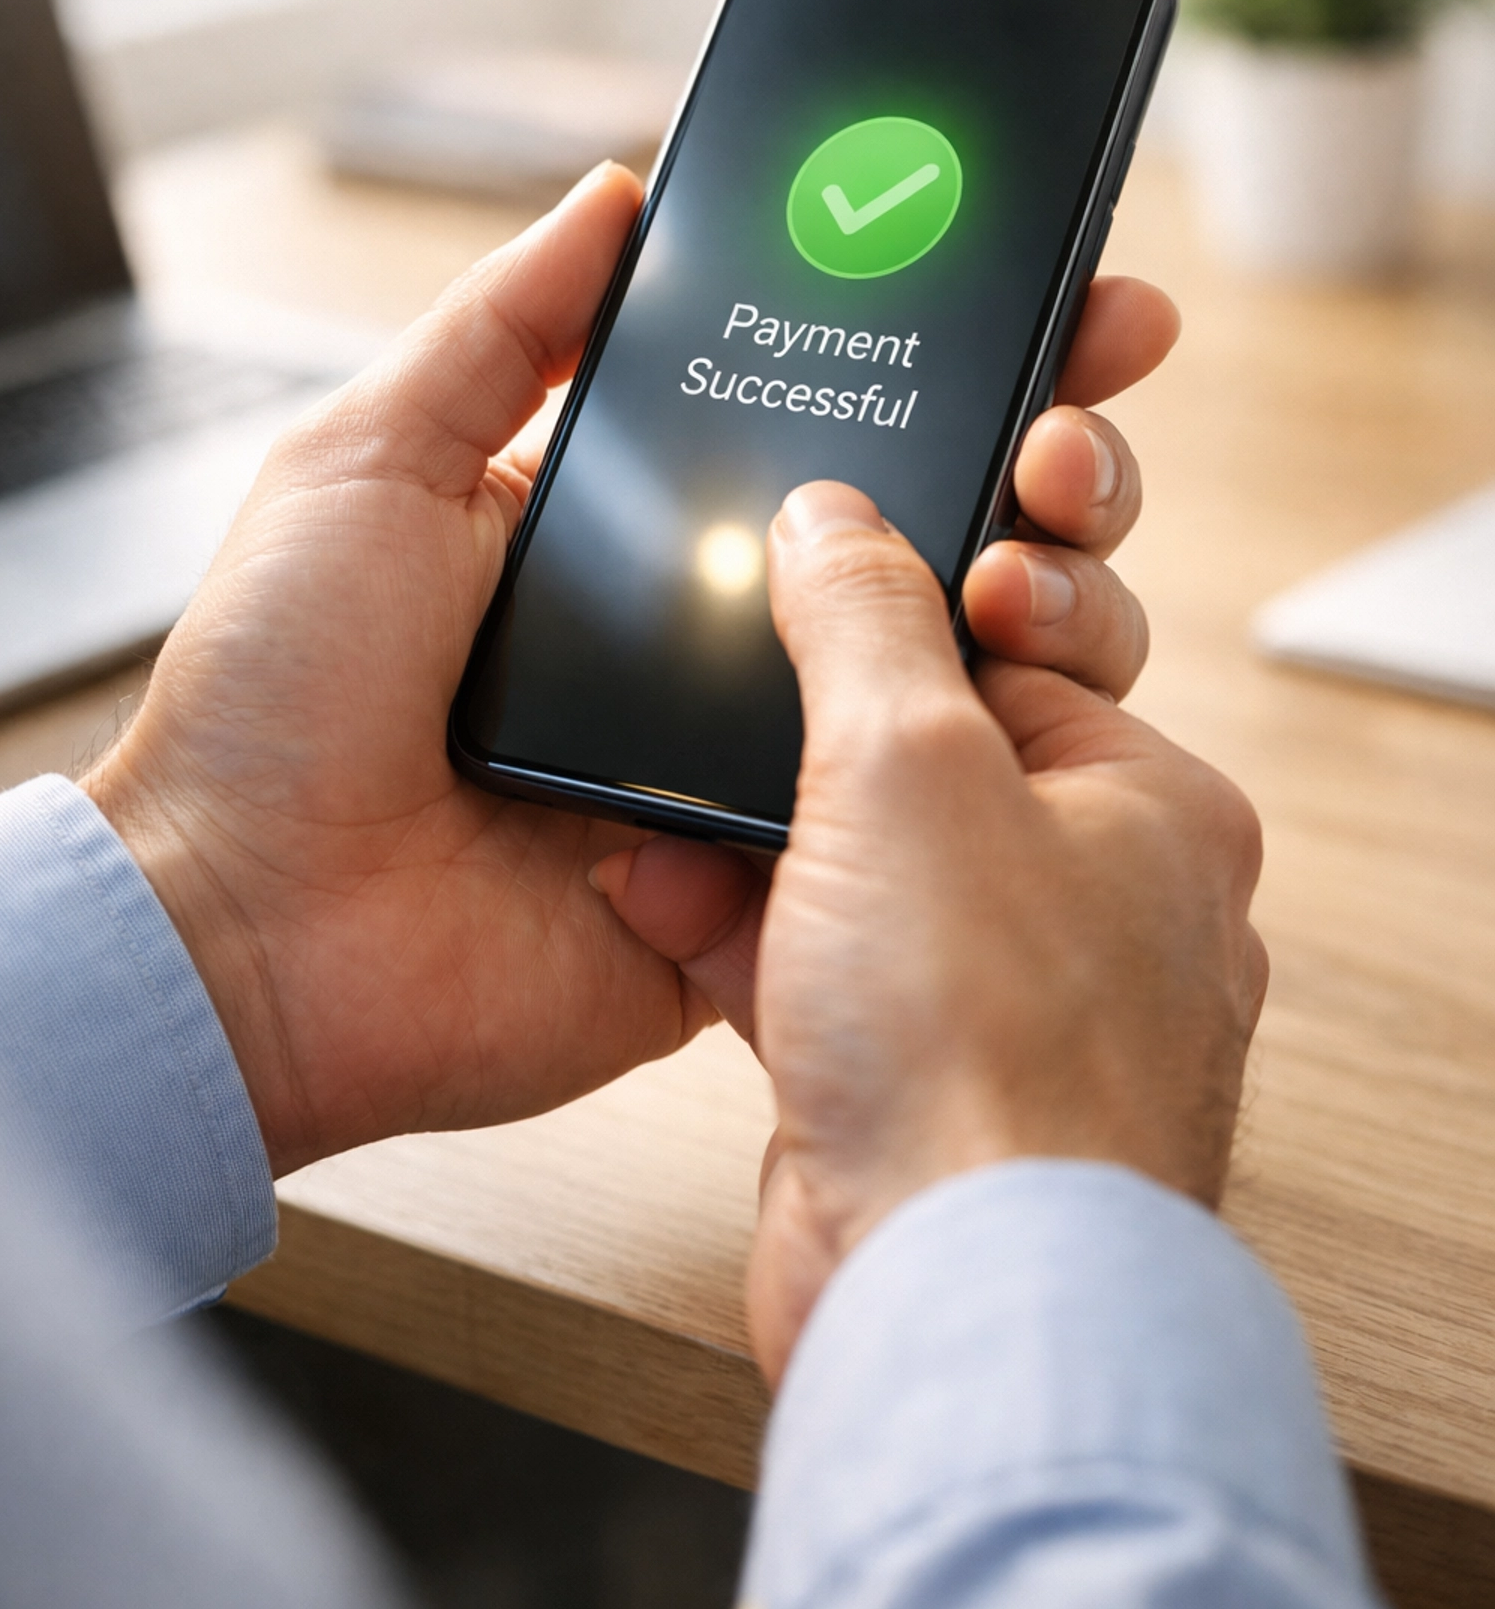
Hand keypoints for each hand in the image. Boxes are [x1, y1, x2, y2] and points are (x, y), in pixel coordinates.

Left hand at [83, 146, 1174, 1182]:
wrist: (247, 935)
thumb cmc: (274, 695)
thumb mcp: (369, 459)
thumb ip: (501, 327)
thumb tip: (616, 191)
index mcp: (635, 518)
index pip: (832, 410)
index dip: (953, 349)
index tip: (1060, 289)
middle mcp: (715, 630)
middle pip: (934, 532)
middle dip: (1049, 465)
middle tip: (1075, 430)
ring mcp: (751, 758)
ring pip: (958, 673)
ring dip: (1048, 602)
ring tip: (1040, 551)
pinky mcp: (765, 881)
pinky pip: (909, 824)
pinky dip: (976, 763)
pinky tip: (1019, 695)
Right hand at [741, 483, 1264, 1379]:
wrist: (944, 1294)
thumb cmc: (989, 1049)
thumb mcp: (910, 761)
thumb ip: (865, 617)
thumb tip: (834, 520)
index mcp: (1151, 806)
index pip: (1031, 650)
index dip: (932, 598)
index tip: (850, 564)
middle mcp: (1096, 901)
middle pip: (936, 753)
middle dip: (818, 729)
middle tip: (756, 683)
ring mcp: (1003, 996)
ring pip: (861, 861)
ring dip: (757, 831)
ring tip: (675, 801)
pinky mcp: (912, 1075)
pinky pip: (816, 961)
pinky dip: (738, 930)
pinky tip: (662, 897)